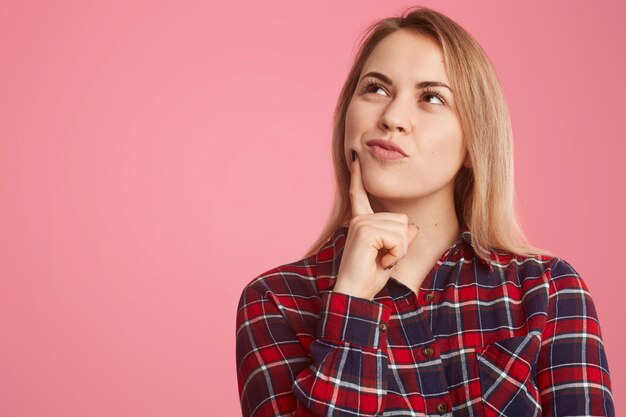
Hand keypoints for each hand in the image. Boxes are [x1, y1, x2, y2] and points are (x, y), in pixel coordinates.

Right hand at [333, 151, 418, 299]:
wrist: (355, 294)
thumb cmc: (370, 277)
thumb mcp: (392, 255)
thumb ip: (401, 238)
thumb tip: (412, 227)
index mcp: (361, 222)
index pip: (359, 196)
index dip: (358, 178)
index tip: (355, 159)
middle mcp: (359, 219)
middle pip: (402, 220)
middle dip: (401, 244)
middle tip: (383, 258)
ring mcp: (361, 223)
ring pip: (402, 229)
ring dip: (399, 251)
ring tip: (381, 261)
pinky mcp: (365, 231)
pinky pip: (398, 238)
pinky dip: (396, 254)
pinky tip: (380, 262)